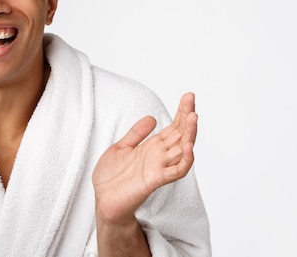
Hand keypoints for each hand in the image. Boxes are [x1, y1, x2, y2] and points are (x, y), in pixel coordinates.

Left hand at [92, 92, 197, 224]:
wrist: (102, 199)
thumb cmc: (111, 176)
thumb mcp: (121, 147)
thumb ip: (137, 133)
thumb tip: (152, 117)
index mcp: (152, 147)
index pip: (173, 127)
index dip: (181, 112)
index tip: (188, 97)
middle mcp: (160, 156)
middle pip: (181, 134)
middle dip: (187, 116)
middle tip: (191, 99)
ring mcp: (160, 167)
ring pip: (183, 149)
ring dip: (190, 134)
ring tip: (194, 117)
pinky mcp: (156, 179)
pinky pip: (177, 170)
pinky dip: (186, 160)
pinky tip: (189, 146)